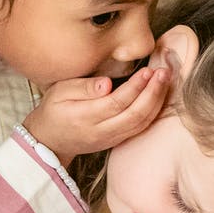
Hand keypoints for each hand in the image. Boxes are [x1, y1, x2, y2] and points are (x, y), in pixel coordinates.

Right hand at [21, 65, 170, 164]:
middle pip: (134, 115)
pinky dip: (153, 112)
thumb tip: (106, 84)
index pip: (116, 103)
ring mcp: (110, 139)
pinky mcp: (116, 141)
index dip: (135, 87)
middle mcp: (99, 132)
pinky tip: (159, 95)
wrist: (49, 140)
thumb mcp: (59, 92)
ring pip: (140, 124)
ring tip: (165, 81)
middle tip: (163, 73)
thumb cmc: (53, 110)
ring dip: (157, 102)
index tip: (147, 71)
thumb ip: (82, 87)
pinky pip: (140, 128)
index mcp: (83, 118)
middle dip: (152, 93)